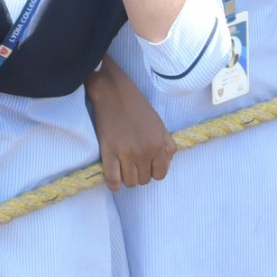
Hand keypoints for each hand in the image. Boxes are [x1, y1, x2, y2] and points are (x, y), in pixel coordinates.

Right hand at [86, 58, 174, 190]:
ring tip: (122, 169)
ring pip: (130, 182)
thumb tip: (166, 164)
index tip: (145, 166)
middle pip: (144, 180)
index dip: (152, 172)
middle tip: (131, 164)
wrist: (113, 92)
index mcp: (158, 145)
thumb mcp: (159, 124)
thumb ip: (167, 146)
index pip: (160, 174)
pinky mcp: (108, 151)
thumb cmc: (137, 105)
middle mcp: (144, 152)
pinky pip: (113, 179)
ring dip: (126, 178)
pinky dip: (113, 184)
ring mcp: (126, 153)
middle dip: (139, 174)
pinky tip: (113, 181)